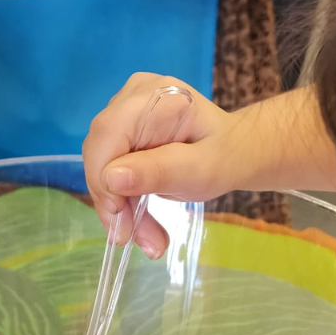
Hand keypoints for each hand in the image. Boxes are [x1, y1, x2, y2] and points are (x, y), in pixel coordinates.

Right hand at [83, 72, 245, 256]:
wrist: (235, 150)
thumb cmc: (224, 157)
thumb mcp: (200, 171)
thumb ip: (158, 172)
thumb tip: (110, 178)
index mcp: (156, 96)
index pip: (108, 133)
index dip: (103, 178)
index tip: (119, 219)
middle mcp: (133, 96)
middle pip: (100, 151)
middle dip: (113, 200)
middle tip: (131, 238)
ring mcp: (125, 111)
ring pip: (101, 164)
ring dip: (118, 206)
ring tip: (147, 239)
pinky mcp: (123, 130)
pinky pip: (109, 167)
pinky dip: (122, 199)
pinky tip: (139, 223)